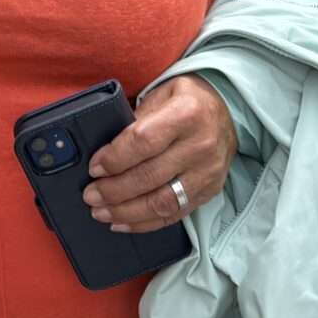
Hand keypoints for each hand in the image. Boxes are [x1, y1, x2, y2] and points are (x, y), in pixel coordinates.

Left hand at [82, 75, 236, 232]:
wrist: (227, 112)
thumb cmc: (185, 101)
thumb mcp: (160, 95)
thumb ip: (135, 121)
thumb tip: (104, 154)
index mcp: (186, 113)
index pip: (144, 142)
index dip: (115, 158)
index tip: (94, 168)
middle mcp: (200, 145)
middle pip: (150, 176)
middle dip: (114, 190)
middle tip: (90, 195)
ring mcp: (207, 173)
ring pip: (161, 202)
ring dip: (126, 211)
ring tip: (101, 212)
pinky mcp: (209, 192)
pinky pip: (174, 214)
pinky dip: (145, 223)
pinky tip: (122, 223)